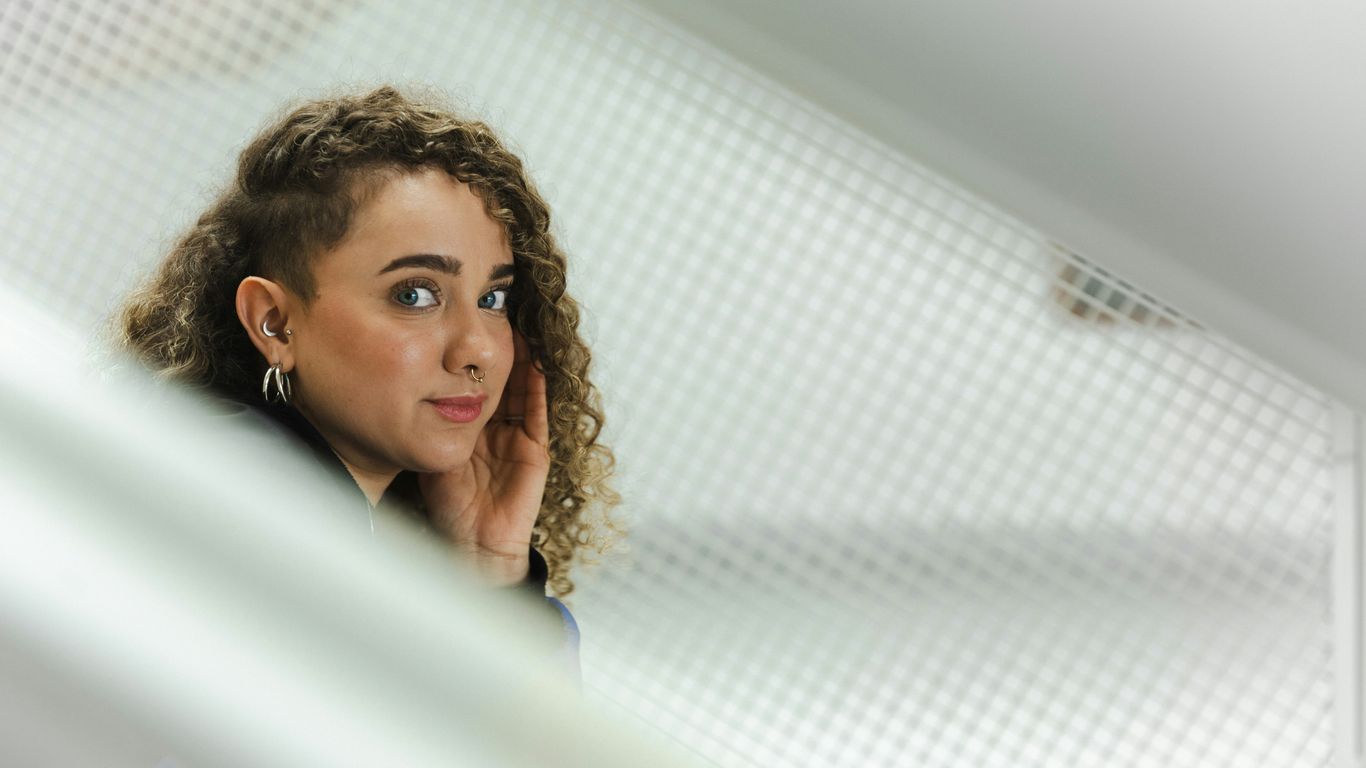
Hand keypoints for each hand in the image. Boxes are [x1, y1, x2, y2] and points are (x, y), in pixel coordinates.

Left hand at [419, 332, 550, 584]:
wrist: (470, 547)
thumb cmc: (446, 510)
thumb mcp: (428, 455)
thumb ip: (420, 427)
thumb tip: (389, 393)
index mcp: (471, 430)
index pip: (472, 385)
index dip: (469, 358)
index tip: (463, 326)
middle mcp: (496, 431)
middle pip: (499, 381)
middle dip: (496, 351)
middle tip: (494, 314)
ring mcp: (518, 440)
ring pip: (520, 390)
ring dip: (521, 360)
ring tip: (518, 326)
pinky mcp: (535, 453)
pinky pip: (536, 412)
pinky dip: (537, 387)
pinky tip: (536, 362)